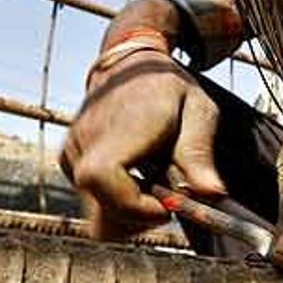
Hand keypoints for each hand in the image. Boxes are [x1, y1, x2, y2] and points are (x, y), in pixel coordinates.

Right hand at [60, 51, 225, 239]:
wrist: (132, 65)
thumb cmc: (167, 87)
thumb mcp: (197, 111)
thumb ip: (199, 154)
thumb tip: (212, 194)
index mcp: (113, 129)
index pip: (103, 181)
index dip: (137, 206)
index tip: (169, 204)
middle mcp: (83, 145)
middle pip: (100, 214)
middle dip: (140, 217)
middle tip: (168, 197)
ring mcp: (72, 156)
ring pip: (97, 215)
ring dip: (131, 212)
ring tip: (154, 182)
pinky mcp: (70, 164)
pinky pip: (93, 202)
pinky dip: (119, 202)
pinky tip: (138, 178)